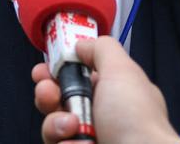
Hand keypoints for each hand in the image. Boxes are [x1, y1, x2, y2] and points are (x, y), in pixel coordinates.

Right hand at [32, 36, 179, 143]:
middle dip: (47, 95)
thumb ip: (100, 49)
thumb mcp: (122, 70)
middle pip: (57, 101)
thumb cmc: (136, 121)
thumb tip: (81, 45)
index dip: (55, 72)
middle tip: (50, 95)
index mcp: (111, 92)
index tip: (43, 71)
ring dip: (55, 124)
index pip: (75, 77)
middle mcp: (99, 116)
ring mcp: (89, 138)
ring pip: (53, 127)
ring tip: (72, 127)